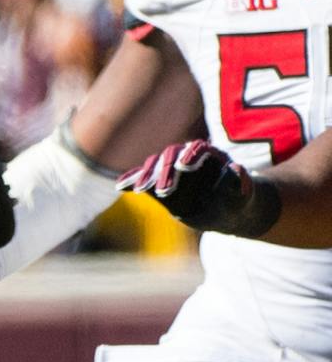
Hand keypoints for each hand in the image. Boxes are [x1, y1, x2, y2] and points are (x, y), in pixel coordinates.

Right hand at [119, 139, 250, 226]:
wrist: (224, 213)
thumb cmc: (236, 202)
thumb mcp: (241, 194)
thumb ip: (237, 181)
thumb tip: (235, 167)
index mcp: (209, 154)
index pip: (196, 148)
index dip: (190, 155)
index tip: (183, 166)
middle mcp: (187, 156)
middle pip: (171, 156)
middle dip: (165, 171)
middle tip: (163, 191)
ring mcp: (171, 169)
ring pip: (155, 165)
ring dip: (146, 176)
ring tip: (140, 190)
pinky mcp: (158, 182)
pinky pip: (142, 178)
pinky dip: (131, 180)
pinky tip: (121, 186)